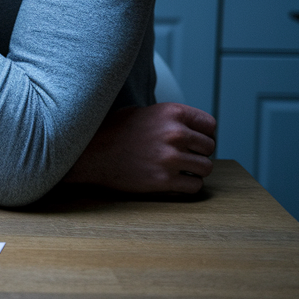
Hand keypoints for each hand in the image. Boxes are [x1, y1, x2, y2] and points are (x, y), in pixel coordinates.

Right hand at [64, 103, 216, 193]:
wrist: (88, 154)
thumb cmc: (112, 132)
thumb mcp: (140, 112)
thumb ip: (168, 118)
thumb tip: (191, 127)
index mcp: (171, 112)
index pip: (210, 125)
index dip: (203, 134)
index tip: (193, 141)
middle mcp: (174, 133)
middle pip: (209, 147)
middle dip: (198, 153)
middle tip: (182, 156)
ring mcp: (170, 158)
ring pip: (205, 168)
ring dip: (194, 170)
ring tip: (178, 170)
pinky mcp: (163, 181)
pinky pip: (194, 186)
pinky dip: (187, 186)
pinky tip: (173, 181)